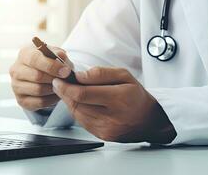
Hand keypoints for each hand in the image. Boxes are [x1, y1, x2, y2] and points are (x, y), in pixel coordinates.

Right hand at [9, 45, 73, 110]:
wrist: (45, 77)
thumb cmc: (51, 63)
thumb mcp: (57, 55)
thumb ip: (60, 55)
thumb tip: (61, 57)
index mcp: (25, 54)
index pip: (35, 59)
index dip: (52, 66)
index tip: (66, 71)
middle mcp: (16, 70)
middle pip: (37, 76)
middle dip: (55, 78)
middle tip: (66, 80)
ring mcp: (16, 86)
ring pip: (38, 90)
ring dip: (54, 89)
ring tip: (62, 86)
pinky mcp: (21, 100)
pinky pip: (40, 102)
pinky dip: (52, 99)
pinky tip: (57, 94)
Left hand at [52, 67, 175, 142]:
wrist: (148, 121)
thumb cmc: (136, 96)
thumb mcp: (125, 76)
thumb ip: (101, 73)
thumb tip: (80, 75)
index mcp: (119, 98)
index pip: (83, 94)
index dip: (66, 87)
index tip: (59, 80)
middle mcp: (112, 116)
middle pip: (77, 104)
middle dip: (65, 93)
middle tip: (60, 84)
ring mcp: (106, 128)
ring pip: (77, 113)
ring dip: (70, 102)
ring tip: (71, 92)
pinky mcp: (102, 135)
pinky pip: (82, 122)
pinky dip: (78, 111)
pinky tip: (82, 104)